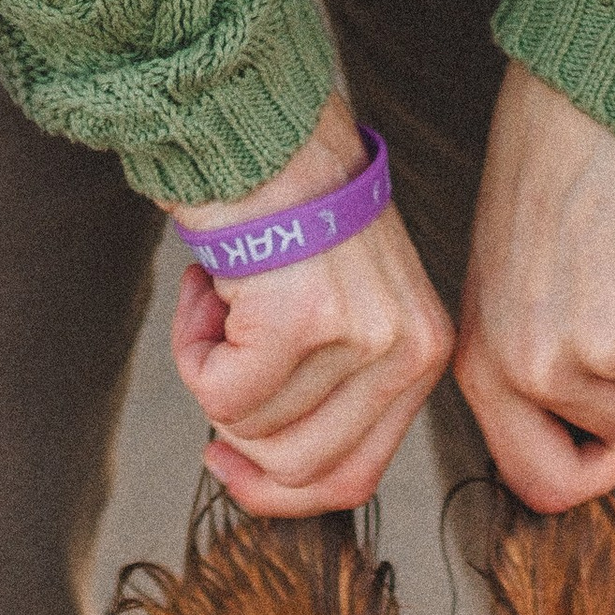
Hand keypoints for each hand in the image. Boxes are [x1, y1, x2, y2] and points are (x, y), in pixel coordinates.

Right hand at [168, 96, 455, 517]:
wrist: (261, 123)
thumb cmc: (290, 212)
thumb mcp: (346, 313)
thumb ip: (333, 396)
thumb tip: (268, 476)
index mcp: (423, 356)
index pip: (354, 478)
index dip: (278, 491)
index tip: (228, 462)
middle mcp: (405, 351)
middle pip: (300, 470)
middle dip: (237, 434)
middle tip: (215, 361)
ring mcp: (358, 337)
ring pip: (252, 430)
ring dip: (208, 373)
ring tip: (218, 301)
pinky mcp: (301, 320)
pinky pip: (219, 393)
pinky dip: (191, 349)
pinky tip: (203, 291)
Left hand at [455, 63, 614, 512]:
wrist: (602, 88)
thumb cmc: (552, 169)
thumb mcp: (506, 279)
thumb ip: (529, 362)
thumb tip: (582, 439)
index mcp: (490, 365)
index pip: (541, 483)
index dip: (589, 470)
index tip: (611, 442)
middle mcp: (544, 370)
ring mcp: (611, 348)